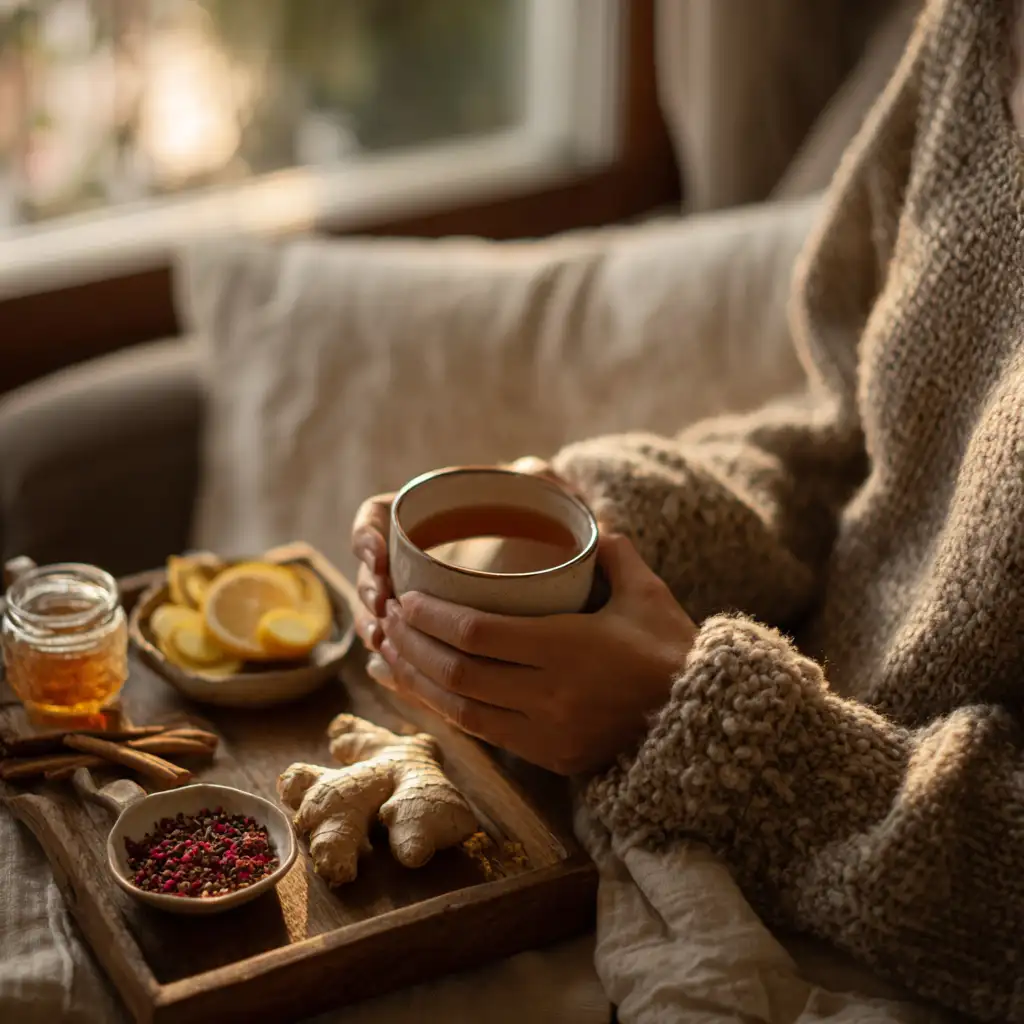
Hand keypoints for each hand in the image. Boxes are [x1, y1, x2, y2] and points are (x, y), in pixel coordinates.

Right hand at [350, 457, 569, 651]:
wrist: (558, 567)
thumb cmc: (544, 525)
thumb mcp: (543, 495)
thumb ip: (538, 477)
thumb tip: (532, 470)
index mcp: (427, 514)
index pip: (376, 517)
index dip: (366, 534)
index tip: (377, 553)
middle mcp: (413, 556)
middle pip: (370, 572)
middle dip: (367, 589)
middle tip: (383, 604)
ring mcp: (419, 597)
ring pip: (378, 613)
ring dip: (372, 625)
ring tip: (381, 640)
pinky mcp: (432, 633)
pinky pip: (400, 646)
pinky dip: (393, 657)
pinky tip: (392, 669)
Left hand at [373, 532, 696, 774]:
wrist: (703, 725)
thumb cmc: (673, 652)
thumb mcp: (647, 594)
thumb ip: (614, 552)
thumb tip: (587, 522)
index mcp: (570, 648)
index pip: (480, 633)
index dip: (433, 618)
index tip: (405, 599)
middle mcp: (551, 694)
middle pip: (459, 672)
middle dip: (413, 647)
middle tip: (384, 622)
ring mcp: (547, 732)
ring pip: (462, 709)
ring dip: (417, 682)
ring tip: (384, 657)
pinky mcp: (548, 758)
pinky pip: (482, 733)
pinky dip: (443, 709)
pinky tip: (419, 690)